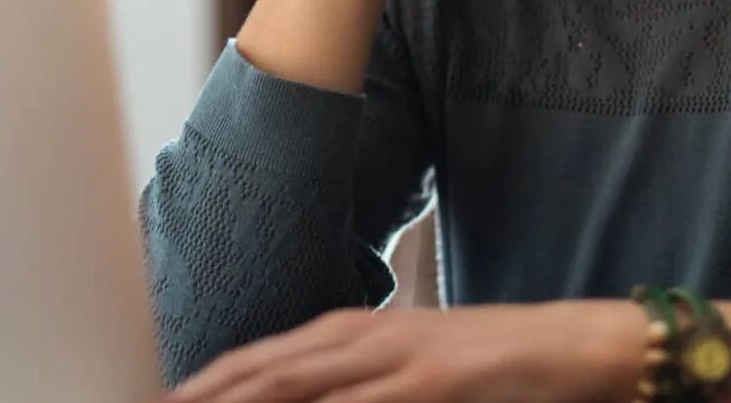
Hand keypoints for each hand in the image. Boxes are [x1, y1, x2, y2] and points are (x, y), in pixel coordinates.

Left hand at [166, 302, 640, 402]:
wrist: (572, 344)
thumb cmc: (487, 366)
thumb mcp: (408, 373)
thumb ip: (356, 388)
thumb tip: (308, 396)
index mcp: (350, 334)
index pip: (256, 361)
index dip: (202, 384)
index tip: (158, 401)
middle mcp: (360, 337)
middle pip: (258, 370)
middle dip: (201, 395)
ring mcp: (393, 356)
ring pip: (292, 383)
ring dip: (239, 400)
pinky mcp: (429, 381)